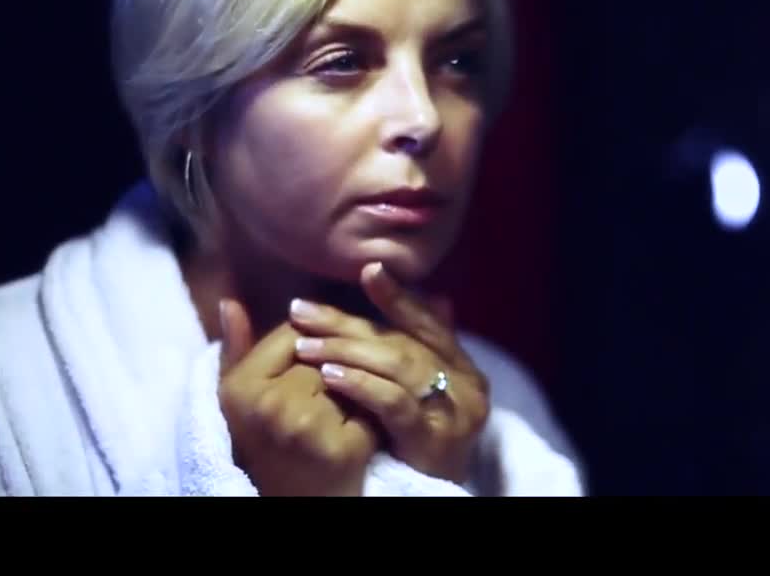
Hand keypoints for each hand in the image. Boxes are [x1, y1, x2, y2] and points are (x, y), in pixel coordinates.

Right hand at [217, 298, 379, 496]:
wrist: (296, 500)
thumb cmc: (266, 443)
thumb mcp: (238, 398)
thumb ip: (236, 348)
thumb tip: (230, 299)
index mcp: (240, 388)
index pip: (292, 334)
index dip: (310, 343)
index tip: (313, 362)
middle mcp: (271, 405)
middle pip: (323, 354)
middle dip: (333, 363)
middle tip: (332, 386)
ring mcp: (308, 427)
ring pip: (348, 375)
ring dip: (355, 382)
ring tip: (348, 399)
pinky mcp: (343, 448)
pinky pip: (368, 405)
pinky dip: (370, 410)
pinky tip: (363, 421)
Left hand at [289, 262, 490, 483]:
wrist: (428, 499)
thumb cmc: (420, 447)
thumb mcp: (420, 396)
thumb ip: (419, 352)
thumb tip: (436, 296)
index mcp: (463, 368)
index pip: (426, 323)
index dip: (396, 297)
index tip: (366, 271)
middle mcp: (467, 384)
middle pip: (402, 342)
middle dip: (347, 325)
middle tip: (302, 312)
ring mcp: (456, 411)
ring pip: (398, 365)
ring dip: (346, 352)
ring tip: (305, 346)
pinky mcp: (436, 438)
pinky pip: (394, 403)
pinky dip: (360, 386)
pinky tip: (329, 377)